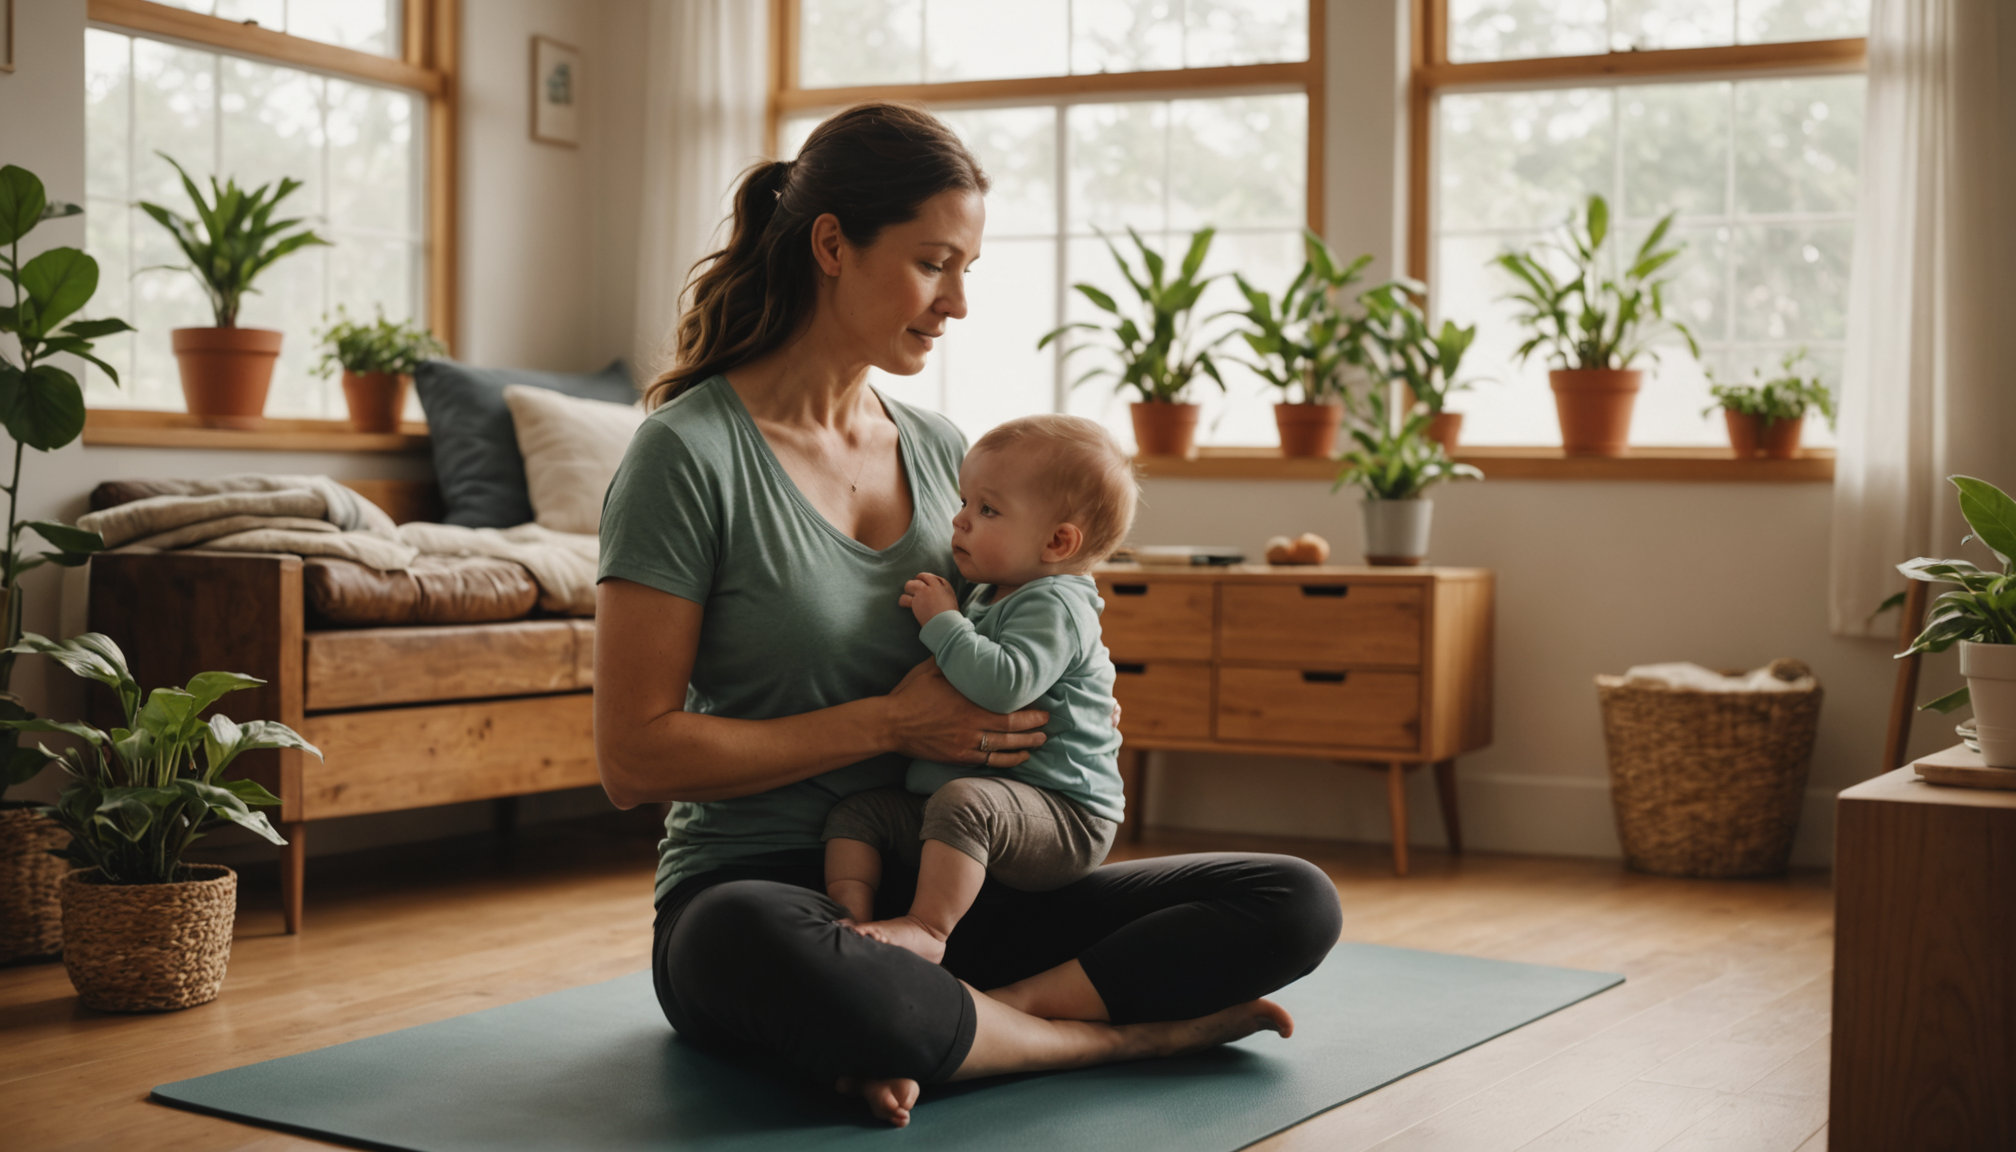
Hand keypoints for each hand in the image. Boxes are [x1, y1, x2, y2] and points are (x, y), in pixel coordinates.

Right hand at [885, 657, 1047, 766]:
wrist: (890, 724)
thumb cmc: (912, 693)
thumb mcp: (933, 667)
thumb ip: (954, 658)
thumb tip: (966, 638)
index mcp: (969, 701)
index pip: (1008, 707)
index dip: (1029, 709)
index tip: (1043, 705)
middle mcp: (972, 725)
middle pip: (1012, 729)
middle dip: (1033, 727)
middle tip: (1048, 723)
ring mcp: (965, 744)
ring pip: (1003, 748)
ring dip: (1025, 745)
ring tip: (1039, 741)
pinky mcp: (958, 756)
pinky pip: (988, 761)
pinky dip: (1007, 760)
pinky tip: (1018, 757)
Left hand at [899, 571, 959, 626]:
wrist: (946, 624)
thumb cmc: (951, 615)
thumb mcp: (951, 599)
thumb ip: (943, 591)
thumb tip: (934, 590)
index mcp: (944, 585)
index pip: (932, 577)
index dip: (926, 580)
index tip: (924, 584)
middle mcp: (933, 586)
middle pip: (921, 577)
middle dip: (917, 581)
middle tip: (915, 588)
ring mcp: (923, 593)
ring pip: (910, 584)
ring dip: (908, 589)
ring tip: (908, 593)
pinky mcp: (915, 602)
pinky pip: (904, 598)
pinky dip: (903, 601)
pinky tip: (904, 604)